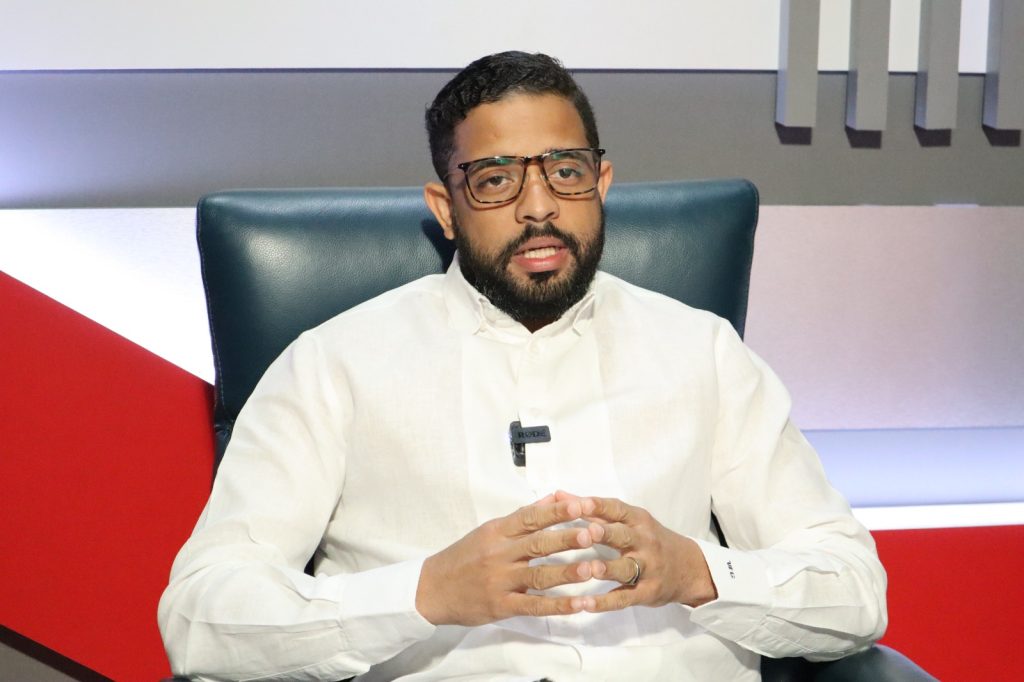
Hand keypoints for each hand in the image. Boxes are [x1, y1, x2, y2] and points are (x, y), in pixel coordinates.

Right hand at [415, 494, 600, 625]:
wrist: (432, 589)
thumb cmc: (464, 557)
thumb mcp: (490, 530)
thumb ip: (523, 517)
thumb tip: (555, 498)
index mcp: (497, 531)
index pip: (530, 517)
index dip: (557, 512)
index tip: (581, 505)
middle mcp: (499, 554)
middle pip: (538, 544)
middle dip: (568, 538)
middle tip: (594, 533)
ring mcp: (500, 581)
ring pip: (539, 575)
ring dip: (568, 572)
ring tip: (594, 568)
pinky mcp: (501, 605)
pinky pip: (534, 606)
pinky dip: (559, 606)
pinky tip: (579, 605)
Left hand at [555, 491, 717, 611]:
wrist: (689, 568)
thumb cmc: (650, 540)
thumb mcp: (629, 521)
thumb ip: (594, 511)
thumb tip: (559, 496)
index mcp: (638, 520)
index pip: (618, 510)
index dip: (599, 506)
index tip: (580, 503)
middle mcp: (644, 542)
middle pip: (623, 536)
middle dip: (606, 534)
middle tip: (587, 533)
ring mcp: (647, 568)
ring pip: (626, 568)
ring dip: (607, 569)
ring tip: (588, 570)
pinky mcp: (647, 592)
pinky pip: (625, 598)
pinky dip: (605, 602)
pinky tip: (586, 604)